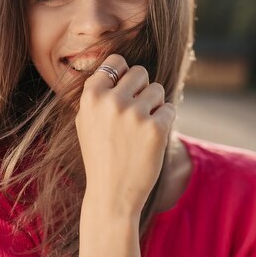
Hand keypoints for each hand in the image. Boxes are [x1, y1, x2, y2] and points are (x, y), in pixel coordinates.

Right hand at [75, 54, 175, 215]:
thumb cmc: (99, 156)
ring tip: (140, 131)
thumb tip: (118, 66)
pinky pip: (170, 109)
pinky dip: (164, 122)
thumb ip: (98, 93)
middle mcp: (112, 101)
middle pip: (140, 73)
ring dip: (154, 106)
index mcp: (91, 97)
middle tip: (134, 116)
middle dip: (141, 90)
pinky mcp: (156, 128)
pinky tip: (151, 140)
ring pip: (157, 90)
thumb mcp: (85, 121)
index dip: (123, 76)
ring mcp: (135, 114)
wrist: (111, 194)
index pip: (116, 62)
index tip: (124, 93)